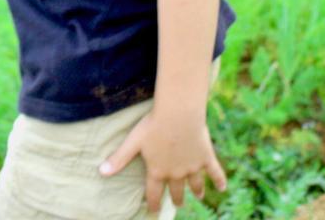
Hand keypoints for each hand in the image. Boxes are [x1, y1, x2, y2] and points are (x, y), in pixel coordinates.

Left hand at [99, 109, 226, 211]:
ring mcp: (192, 167)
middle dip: (176, 199)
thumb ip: (119, 158)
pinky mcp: (205, 157)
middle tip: (178, 203)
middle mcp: (176, 173)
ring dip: (196, 191)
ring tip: (198, 196)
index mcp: (157, 171)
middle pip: (176, 191)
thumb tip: (101, 172)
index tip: (154, 211)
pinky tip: (223, 188)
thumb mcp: (133, 141)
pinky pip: (215, 172)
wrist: (178, 114)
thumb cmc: (153, 125)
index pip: (154, 194)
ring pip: (195, 184)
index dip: (154, 204)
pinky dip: (220, 180)